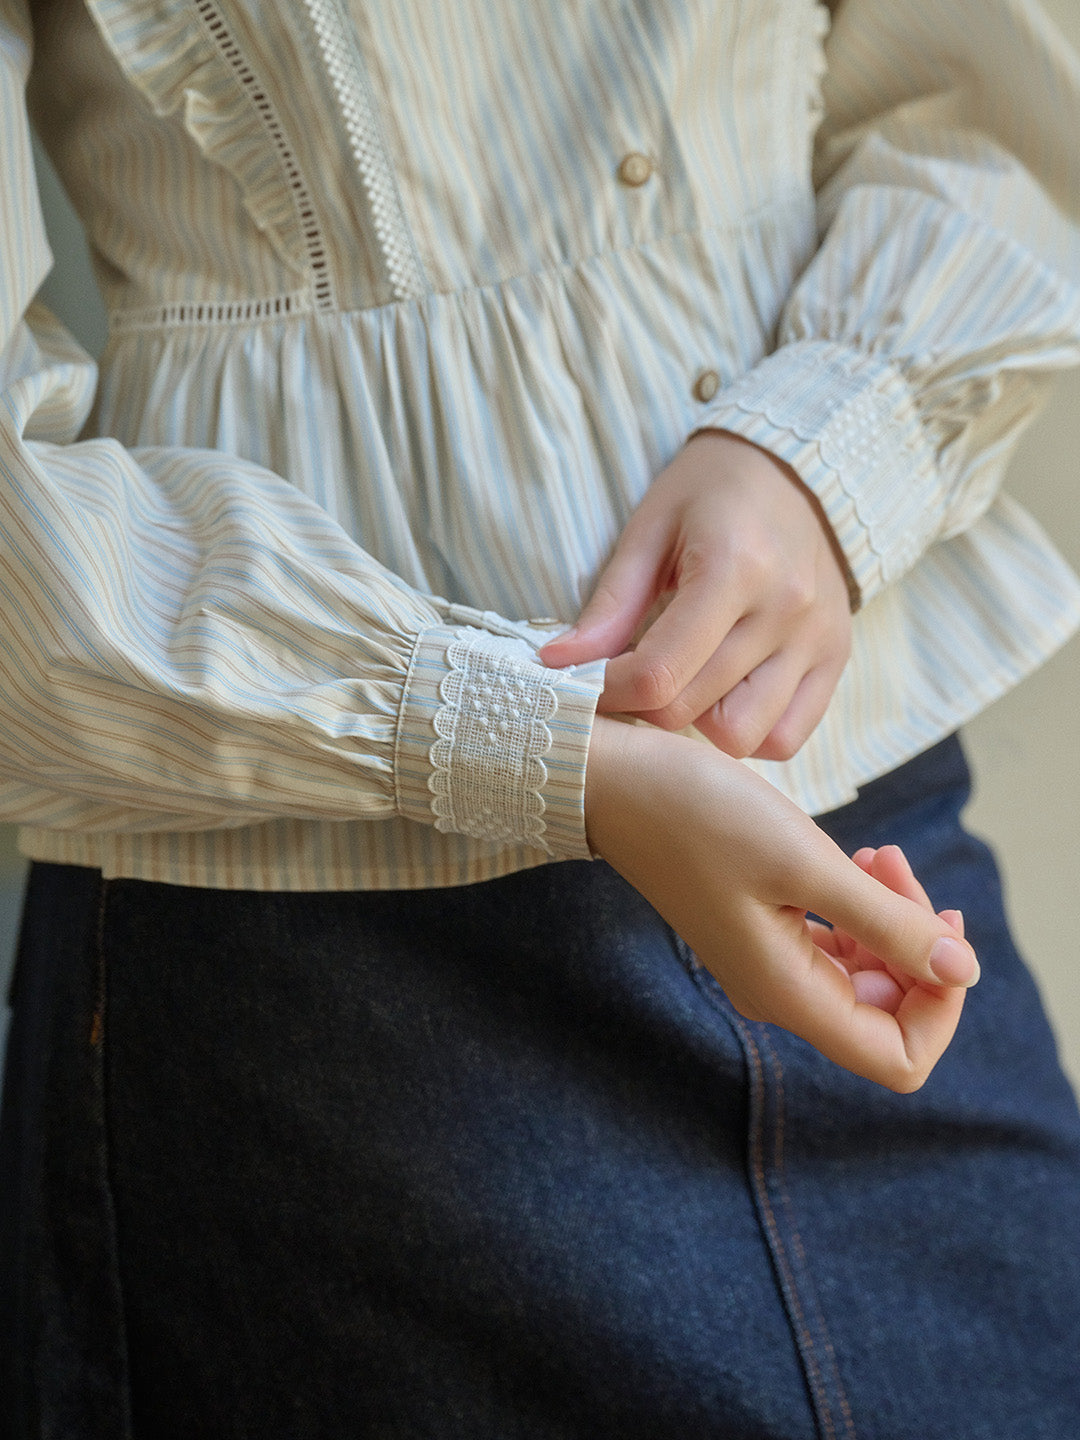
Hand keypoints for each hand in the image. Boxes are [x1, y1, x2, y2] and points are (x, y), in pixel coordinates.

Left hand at [540, 431, 852, 760]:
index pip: (659, 673)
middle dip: (642, 705)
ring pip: (742, 736)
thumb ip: (610, 603)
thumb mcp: (650, 528)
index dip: (608, 690)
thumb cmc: (712, 492)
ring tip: (681, 685)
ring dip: (697, 726)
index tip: (584, 678)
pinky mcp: (837, 658)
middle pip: (692, 710)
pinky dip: (749, 733)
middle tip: (625, 678)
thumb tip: (558, 663)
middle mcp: (785, 611)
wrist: (796, 469)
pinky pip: (787, 736)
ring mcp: (817, 640)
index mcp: (734, 569)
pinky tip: (723, 695)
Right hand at [584, 718, 974, 1090]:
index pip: (900, 1056)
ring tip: (875, 853)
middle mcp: (780, 992)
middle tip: (894, 864)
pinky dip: (859, 907)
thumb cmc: (700, 817)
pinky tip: (854, 860)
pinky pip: (834, 943)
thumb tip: (964, 971)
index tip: (936, 927)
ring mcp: (767, 963)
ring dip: (890, 917)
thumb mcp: (806, 863)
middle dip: (917, 945)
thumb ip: (888, 923)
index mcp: (789, 994)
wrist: (615, 785)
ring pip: (865, 971)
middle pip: (888, 1009)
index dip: (941, 1005)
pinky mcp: (760, 930)